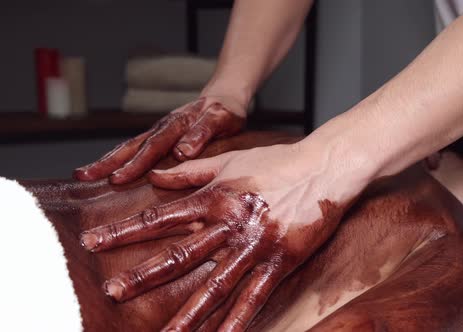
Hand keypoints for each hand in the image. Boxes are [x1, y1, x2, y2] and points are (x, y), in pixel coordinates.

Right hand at [74, 96, 244, 183]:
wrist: (223, 96)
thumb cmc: (225, 111)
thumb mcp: (221, 119)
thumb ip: (202, 133)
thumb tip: (182, 153)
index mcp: (176, 124)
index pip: (153, 147)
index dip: (135, 164)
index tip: (118, 179)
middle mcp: (162, 127)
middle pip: (132, 145)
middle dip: (108, 162)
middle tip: (84, 176)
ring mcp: (158, 130)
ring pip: (129, 145)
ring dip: (107, 160)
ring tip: (83, 174)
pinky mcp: (159, 135)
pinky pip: (135, 147)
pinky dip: (118, 157)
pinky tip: (106, 170)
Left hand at [80, 141, 369, 330]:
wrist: (325, 167)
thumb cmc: (278, 161)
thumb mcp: (231, 160)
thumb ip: (191, 171)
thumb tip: (155, 175)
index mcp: (215, 198)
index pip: (160, 217)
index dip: (124, 231)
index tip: (93, 242)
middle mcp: (230, 224)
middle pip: (181, 255)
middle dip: (144, 276)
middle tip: (112, 292)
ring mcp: (255, 246)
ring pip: (216, 286)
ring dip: (188, 313)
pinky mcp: (280, 261)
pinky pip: (256, 297)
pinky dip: (238, 321)